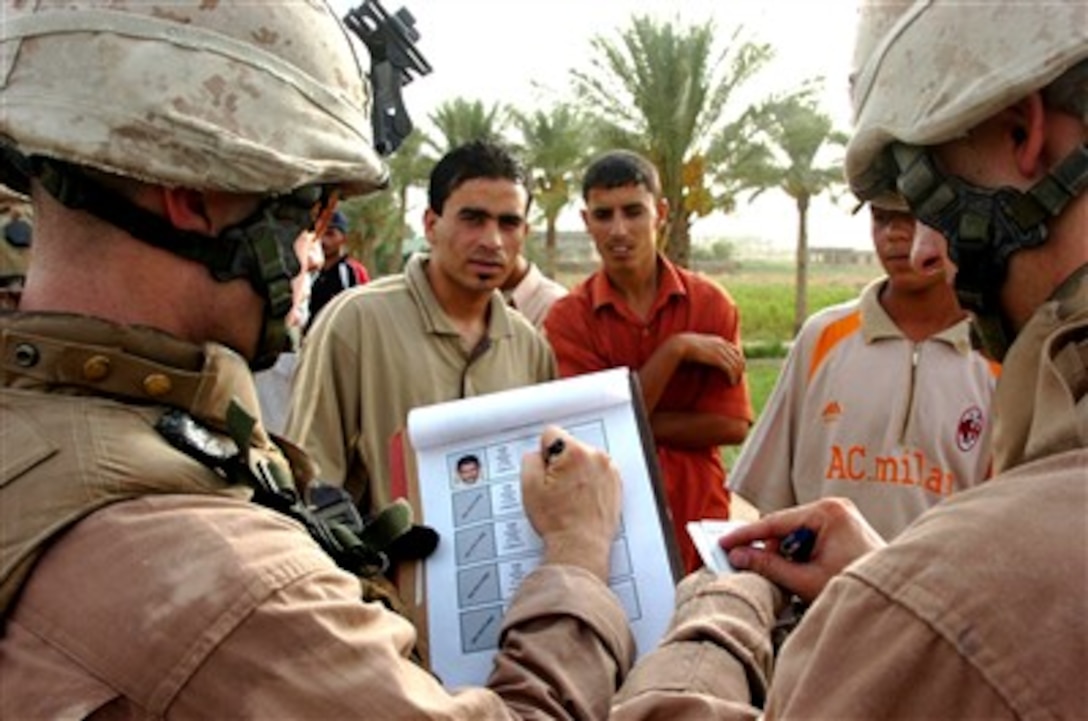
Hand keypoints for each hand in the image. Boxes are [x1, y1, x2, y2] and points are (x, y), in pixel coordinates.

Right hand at [521, 426, 621, 580]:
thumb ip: (530, 460)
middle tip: (556, 489)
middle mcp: (596, 455)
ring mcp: (609, 469)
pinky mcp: (616, 482)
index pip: (551, 434)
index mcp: (574, 452)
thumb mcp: (530, 487)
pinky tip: (581, 499)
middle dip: (560, 462)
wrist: (581, 547)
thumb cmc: (558, 521)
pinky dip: (588, 480)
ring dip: (575, 471)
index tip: (546, 474)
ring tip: (570, 497)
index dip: (543, 454)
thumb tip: (538, 454)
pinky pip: (596, 471)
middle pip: (568, 445)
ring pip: (583, 458)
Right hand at [675, 333, 744, 384]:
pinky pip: (730, 369)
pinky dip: (733, 377)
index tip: (738, 369)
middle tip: (738, 379)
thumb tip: (707, 356)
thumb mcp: (700, 345)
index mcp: (719, 340)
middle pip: (738, 358)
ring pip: (736, 364)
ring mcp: (720, 351)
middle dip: (740, 369)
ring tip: (734, 383)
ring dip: (737, 375)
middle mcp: (722, 345)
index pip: (736, 350)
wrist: (681, 344)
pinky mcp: (717, 359)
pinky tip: (731, 383)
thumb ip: (707, 349)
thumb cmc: (687, 347)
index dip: (739, 360)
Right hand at [719, 498, 884, 603]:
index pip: (774, 522)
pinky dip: (802, 556)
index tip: (723, 543)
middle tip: (756, 571)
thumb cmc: (858, 587)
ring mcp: (842, 516)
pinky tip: (806, 574)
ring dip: (789, 556)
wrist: (898, 599)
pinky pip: (811, 537)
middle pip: (785, 527)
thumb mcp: (805, 581)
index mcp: (827, 513)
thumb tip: (738, 557)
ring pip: (797, 534)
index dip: (746, 535)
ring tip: (796, 580)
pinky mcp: (845, 528)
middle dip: (772, 551)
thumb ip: (769, 566)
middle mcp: (835, 507)